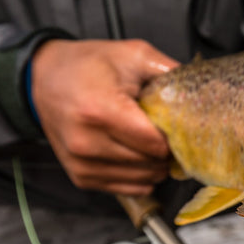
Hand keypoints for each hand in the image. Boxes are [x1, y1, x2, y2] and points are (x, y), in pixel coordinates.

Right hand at [31, 39, 178, 195]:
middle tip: (164, 131)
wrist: (43, 77)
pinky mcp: (80, 176)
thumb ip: (169, 72)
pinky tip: (136, 155)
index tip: (175, 124)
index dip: (174, 136)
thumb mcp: (133, 54)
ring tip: (148, 141)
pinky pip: (126, 188)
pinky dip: (139, 176)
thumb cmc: (88, 65)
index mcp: (100, 110)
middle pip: (151, 163)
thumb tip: (200, 92)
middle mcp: (87, 142)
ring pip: (141, 179)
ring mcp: (81, 162)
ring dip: (154, 165)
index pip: (155, 143)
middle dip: (166, 150)